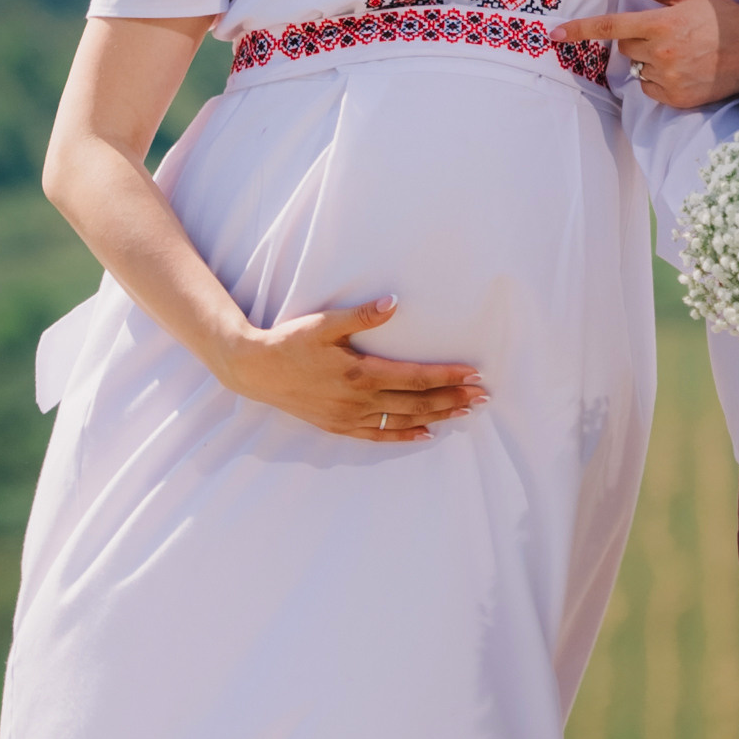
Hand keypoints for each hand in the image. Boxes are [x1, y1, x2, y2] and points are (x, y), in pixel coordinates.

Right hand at [215, 297, 484, 441]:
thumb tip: (394, 302)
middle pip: (417, 402)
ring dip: (437, 417)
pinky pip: (379, 436)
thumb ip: (361, 315)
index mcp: (360, 373)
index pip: (415, 377)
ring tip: (465, 414)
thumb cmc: (290, 342)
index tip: (473, 373)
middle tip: (483, 397)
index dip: (447, 377)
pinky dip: (405, 436)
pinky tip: (427, 434)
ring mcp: (349, 417)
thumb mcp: (323, 323)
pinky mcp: (339, 426)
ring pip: (403, 421)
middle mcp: (359, 400)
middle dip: (453, 399)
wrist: (254, 371)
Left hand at [555, 0, 738, 108]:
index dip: (579, 30)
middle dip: (637, 39)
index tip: (554, 35)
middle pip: (624, 47)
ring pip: (637, 69)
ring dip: (649, 61)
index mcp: (660, 24)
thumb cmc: (723, 18)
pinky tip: (684, 70)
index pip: (609, 27)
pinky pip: (650, 90)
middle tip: (669, 33)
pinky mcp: (676, 99)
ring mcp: (668, 79)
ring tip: (681, 53)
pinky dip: (659, 81)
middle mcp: (660, 54)